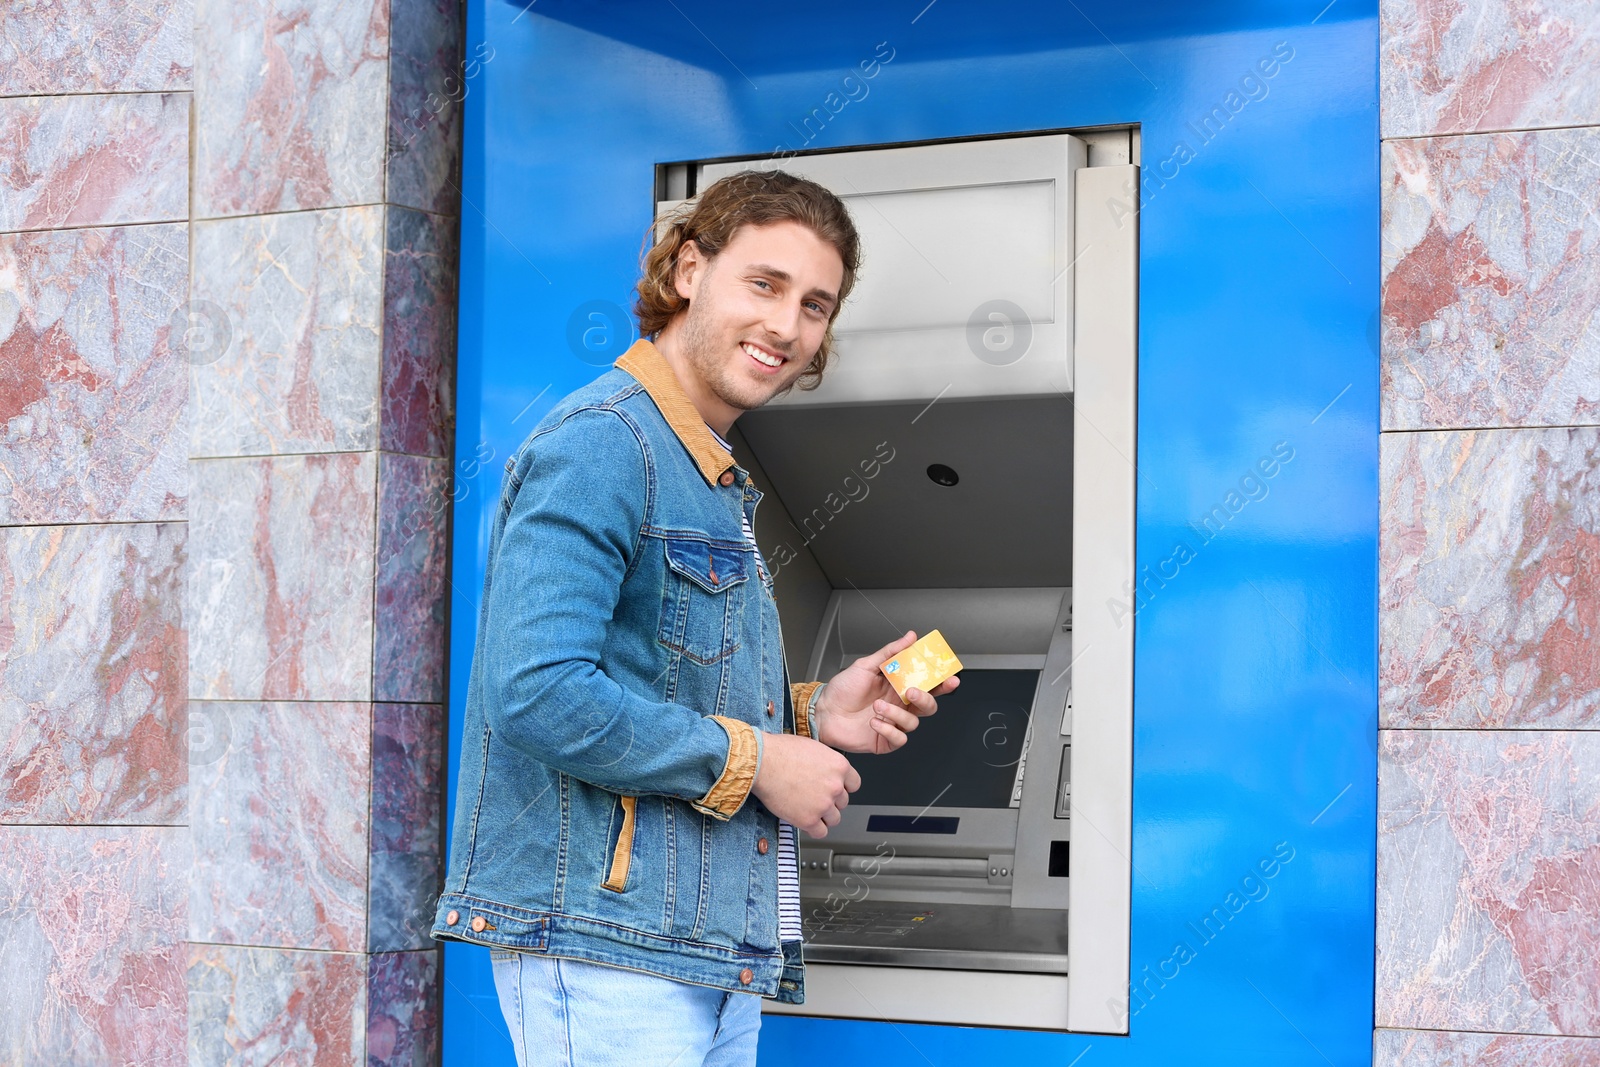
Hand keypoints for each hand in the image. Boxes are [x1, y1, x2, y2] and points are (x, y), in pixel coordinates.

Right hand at [752, 732, 860, 837]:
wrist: (762, 762)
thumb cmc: (780, 751)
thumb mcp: (813, 748)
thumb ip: (825, 762)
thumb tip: (825, 770)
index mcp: (839, 766)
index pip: (854, 784)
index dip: (842, 787)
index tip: (834, 789)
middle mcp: (836, 786)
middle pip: (843, 802)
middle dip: (830, 801)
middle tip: (814, 797)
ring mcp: (824, 804)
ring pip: (834, 819)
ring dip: (823, 816)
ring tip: (808, 809)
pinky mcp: (809, 819)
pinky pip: (820, 832)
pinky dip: (814, 828)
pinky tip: (804, 820)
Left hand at [814, 631, 959, 754]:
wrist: (823, 711)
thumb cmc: (842, 690)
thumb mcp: (866, 665)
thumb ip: (890, 652)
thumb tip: (910, 637)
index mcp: (898, 687)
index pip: (928, 685)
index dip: (943, 683)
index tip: (951, 678)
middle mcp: (899, 706)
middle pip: (928, 706)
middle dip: (926, 699)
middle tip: (912, 691)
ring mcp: (893, 724)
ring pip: (913, 723)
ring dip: (896, 714)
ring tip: (877, 706)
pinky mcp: (885, 740)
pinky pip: (899, 739)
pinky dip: (888, 729)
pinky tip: (874, 722)